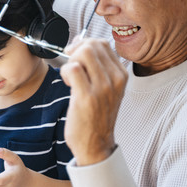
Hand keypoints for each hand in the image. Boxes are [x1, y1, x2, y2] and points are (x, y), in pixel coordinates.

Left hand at [60, 38, 127, 165]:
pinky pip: (73, 69)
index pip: (103, 44)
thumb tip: (80, 42)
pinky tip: (67, 83)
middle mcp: (115, 80)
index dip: (84, 44)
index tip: (76, 56)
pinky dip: (65, 71)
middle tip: (70, 65)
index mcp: (121, 75)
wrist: (96, 145)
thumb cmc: (96, 117)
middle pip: (92, 45)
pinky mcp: (87, 97)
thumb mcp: (106, 89)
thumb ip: (97, 67)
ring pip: (84, 52)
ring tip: (70, 76)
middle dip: (75, 50)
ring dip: (71, 61)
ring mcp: (102, 88)